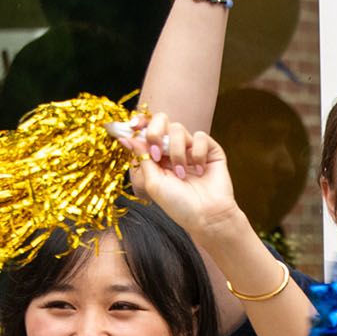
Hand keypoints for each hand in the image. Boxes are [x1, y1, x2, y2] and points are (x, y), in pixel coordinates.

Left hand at [120, 113, 245, 238]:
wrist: (206, 216)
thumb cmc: (178, 205)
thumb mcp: (152, 182)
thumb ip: (141, 157)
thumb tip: (126, 138)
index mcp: (157, 156)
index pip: (146, 130)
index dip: (139, 124)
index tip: (132, 125)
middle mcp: (173, 149)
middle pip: (161, 120)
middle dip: (155, 132)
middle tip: (157, 152)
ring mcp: (191, 149)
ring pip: (178, 129)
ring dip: (177, 152)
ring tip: (182, 173)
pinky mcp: (210, 150)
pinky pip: (200, 136)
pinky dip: (197, 153)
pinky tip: (199, 170)